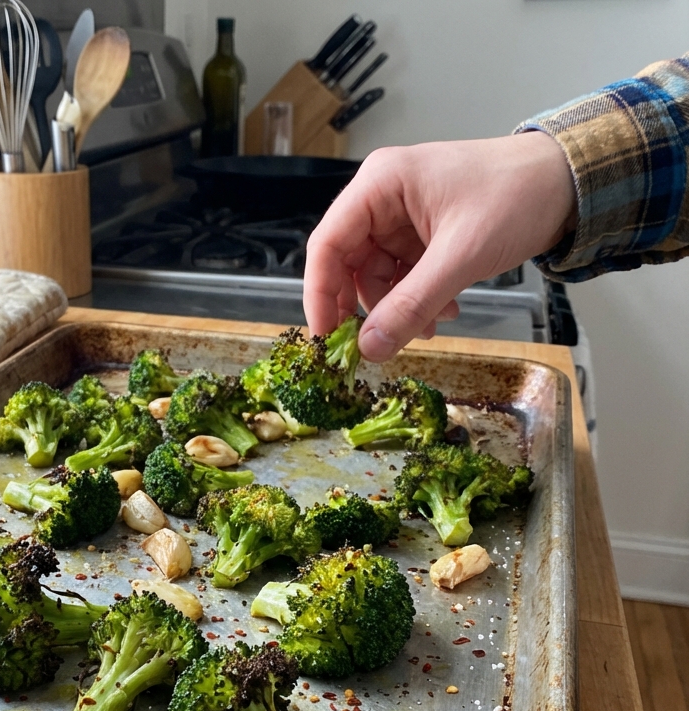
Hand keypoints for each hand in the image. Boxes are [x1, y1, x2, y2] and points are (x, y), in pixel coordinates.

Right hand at [303, 132, 576, 360]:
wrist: (569, 183)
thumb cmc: (516, 197)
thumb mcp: (460, 256)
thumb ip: (411, 304)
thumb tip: (369, 348)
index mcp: (380, 186)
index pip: (327, 244)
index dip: (319, 294)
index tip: (325, 338)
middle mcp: (383, 200)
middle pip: (349, 265)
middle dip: (367, 307)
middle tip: (376, 344)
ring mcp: (402, 219)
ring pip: (377, 277)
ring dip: (399, 308)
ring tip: (430, 326)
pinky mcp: (422, 236)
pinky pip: (403, 278)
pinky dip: (418, 301)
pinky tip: (445, 312)